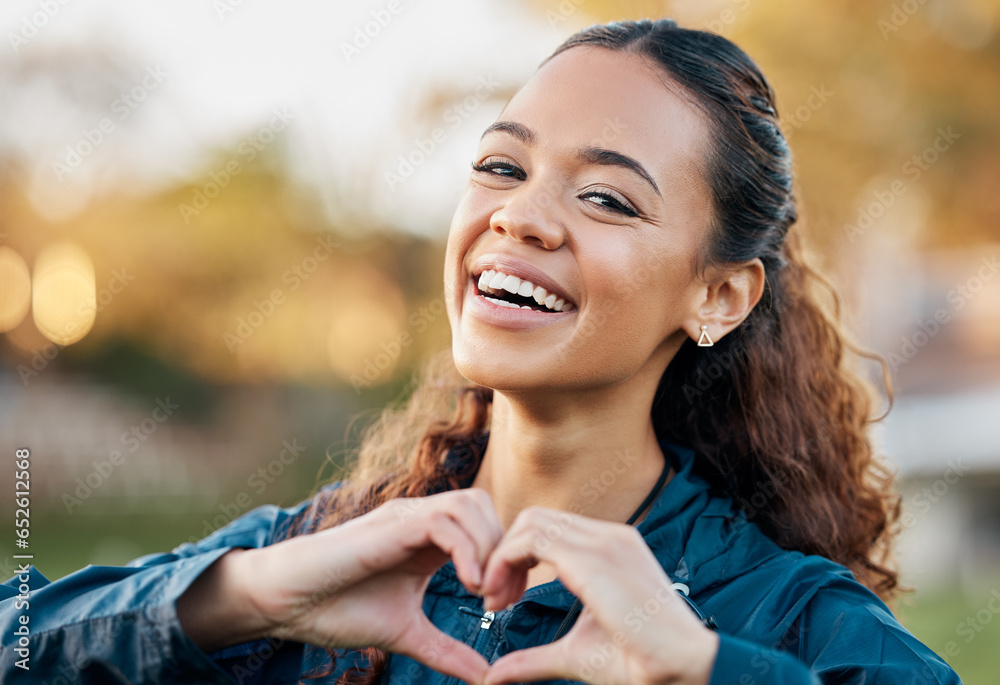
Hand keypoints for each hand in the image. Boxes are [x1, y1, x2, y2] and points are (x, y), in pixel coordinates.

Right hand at [239, 488, 503, 683]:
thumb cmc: (337, 608)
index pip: (485, 524)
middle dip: (503, 550)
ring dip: (488, 547)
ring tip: (483, 594)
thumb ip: (445, 650)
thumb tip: (485, 676)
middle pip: (484, 507)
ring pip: (469, 504)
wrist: (287, 602)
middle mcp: (420, 519)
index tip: (503, 605)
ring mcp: (404, 517)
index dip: (504, 560)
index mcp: (428, 539)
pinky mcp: (390, 525)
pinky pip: (443, 521)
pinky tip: (468, 584)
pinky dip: (467, 550)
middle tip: (498, 600)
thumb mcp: (406, 633)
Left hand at [479, 506, 718, 684]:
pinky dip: (504, 560)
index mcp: (609, 549)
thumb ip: (534, 659)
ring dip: (500, 557)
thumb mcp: (575, 653)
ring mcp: (603, 541)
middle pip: (535, 520)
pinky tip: (502, 596)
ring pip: (530, 523)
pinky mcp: (594, 558)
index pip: (548, 530)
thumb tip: (496, 676)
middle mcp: (607, 536)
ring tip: (494, 599)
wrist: (681, 668)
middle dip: (504, 554)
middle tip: (493, 598)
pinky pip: (532, 540)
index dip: (516, 558)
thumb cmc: (638, 662)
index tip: (504, 598)